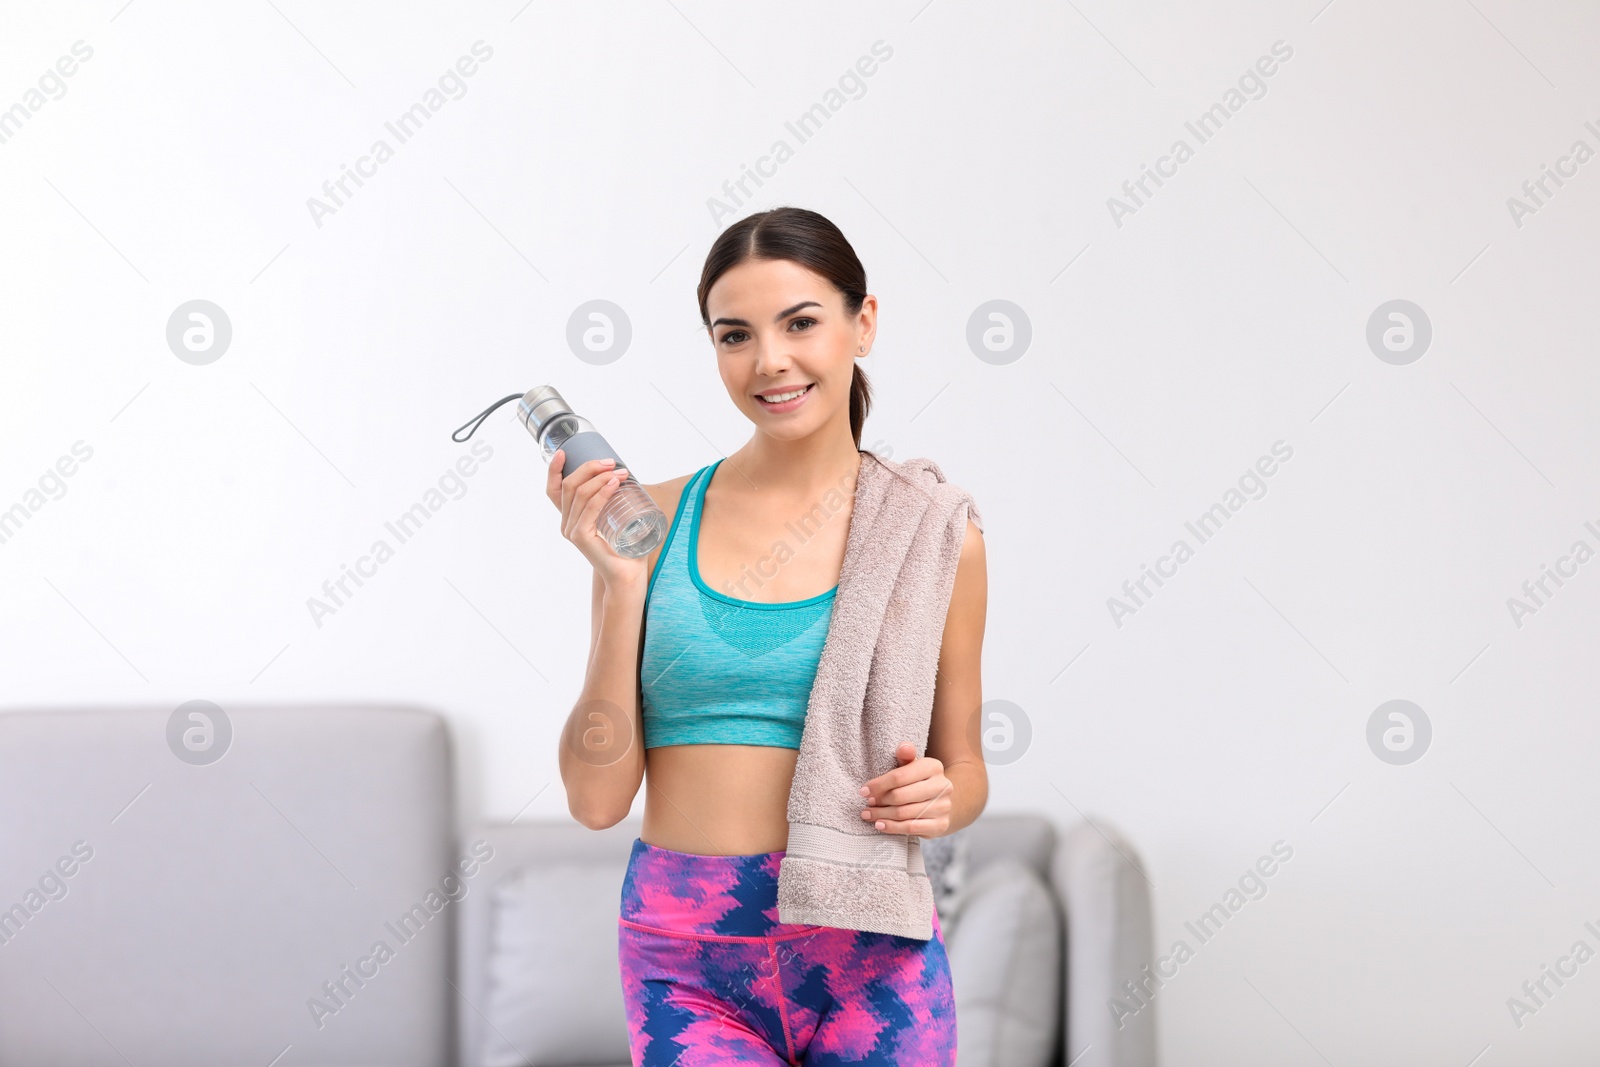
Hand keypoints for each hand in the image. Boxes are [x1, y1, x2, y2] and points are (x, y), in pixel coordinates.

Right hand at [544, 447, 649, 590]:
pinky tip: (613, 484)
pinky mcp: (581, 537)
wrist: (626, 575)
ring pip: (580, 493)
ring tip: (620, 472)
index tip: (564, 452)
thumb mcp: (615, 518)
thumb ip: (614, 501)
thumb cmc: (625, 548)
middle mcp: (566, 523)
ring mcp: (572, 530)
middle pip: (569, 485)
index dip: (554, 469)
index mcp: (570, 517)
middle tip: (612, 462)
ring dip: (600, 477)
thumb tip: (625, 475)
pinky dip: (601, 493)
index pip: (555, 490)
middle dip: (589, 467)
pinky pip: (589, 509)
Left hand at [858, 741, 952, 836]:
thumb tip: (903, 747)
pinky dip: (892, 827)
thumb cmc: (919, 782)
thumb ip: (905, 757)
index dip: (879, 785)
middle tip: (867, 804)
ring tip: (869, 815)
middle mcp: (942, 786)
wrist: (941, 802)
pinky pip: (911, 828)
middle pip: (900, 796)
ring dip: (882, 815)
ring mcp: (943, 807)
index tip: (864, 791)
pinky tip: (880, 825)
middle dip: (879, 801)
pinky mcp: (941, 825)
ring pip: (903, 813)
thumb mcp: (912, 766)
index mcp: (933, 767)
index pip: (899, 776)